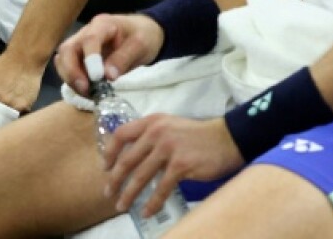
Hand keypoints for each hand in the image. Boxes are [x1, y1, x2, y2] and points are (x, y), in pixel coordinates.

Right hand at [54, 13, 164, 95]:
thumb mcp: (141, 45)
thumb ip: (124, 58)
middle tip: (86, 89)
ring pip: (63, 60)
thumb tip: (108, 76)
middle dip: (72, 72)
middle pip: (67, 49)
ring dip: (70, 78)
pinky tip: (87, 91)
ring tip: (88, 93)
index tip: (97, 78)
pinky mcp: (79, 56)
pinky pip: (67, 68)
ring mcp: (80, 44)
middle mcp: (86, 32)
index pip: (89, 39)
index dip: (90, 59)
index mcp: (103, 24)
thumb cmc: (143, 35)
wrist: (142, 31)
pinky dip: (72, 81)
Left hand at [103, 115, 242, 217]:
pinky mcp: (180, 164)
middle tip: (109, 193)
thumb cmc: (197, 135)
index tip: (105, 168)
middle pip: (127, 159)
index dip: (110, 153)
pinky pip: (161, 188)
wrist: (226, 138)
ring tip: (122, 206)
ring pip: (141, 176)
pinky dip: (152, 202)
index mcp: (152, 122)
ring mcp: (168, 148)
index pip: (121, 134)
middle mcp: (157, 132)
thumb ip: (151, 137)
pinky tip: (147, 211)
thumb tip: (132, 158)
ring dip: (129, 194)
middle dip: (115, 180)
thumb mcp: (170, 126)